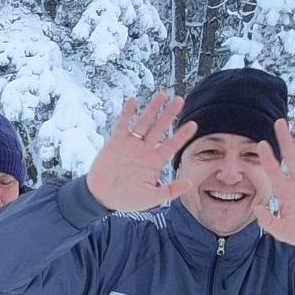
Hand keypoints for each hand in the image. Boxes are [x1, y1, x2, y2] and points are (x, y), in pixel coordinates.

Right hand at [86, 92, 196, 210]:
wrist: (101, 197)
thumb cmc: (126, 199)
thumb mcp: (151, 198)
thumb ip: (170, 190)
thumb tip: (190, 183)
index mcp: (154, 162)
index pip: (171, 145)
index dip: (182, 135)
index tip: (193, 124)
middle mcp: (144, 150)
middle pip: (160, 128)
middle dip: (169, 114)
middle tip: (180, 100)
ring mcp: (130, 144)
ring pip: (144, 122)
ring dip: (152, 109)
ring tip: (162, 94)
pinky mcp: (115, 142)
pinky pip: (122, 124)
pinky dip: (127, 112)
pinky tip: (133, 100)